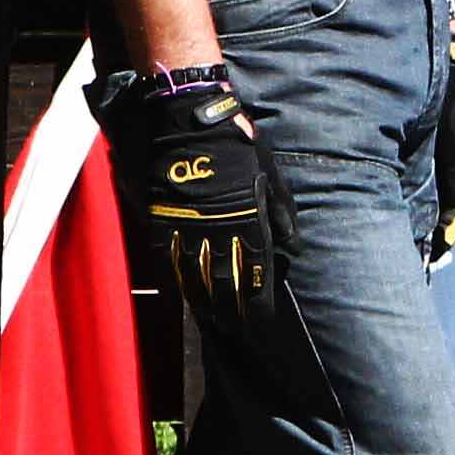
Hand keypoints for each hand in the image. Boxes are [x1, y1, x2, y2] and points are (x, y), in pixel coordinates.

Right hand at [102, 67, 292, 334]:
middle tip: (235, 330)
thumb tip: (293, 250)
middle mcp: (218, 232)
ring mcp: (187, 227)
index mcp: (249, 223)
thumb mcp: (271, 179)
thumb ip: (282, 217)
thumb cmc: (239, 149)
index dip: (258, 302)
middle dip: (232, 311)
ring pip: (194, 276)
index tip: (262, 321)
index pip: (257, 274)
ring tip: (210, 321)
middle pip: (224, 283)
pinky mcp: (161, 218)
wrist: (192, 124)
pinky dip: (173, 277)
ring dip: (203, 302)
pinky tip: (179, 293)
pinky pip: (165, 257)